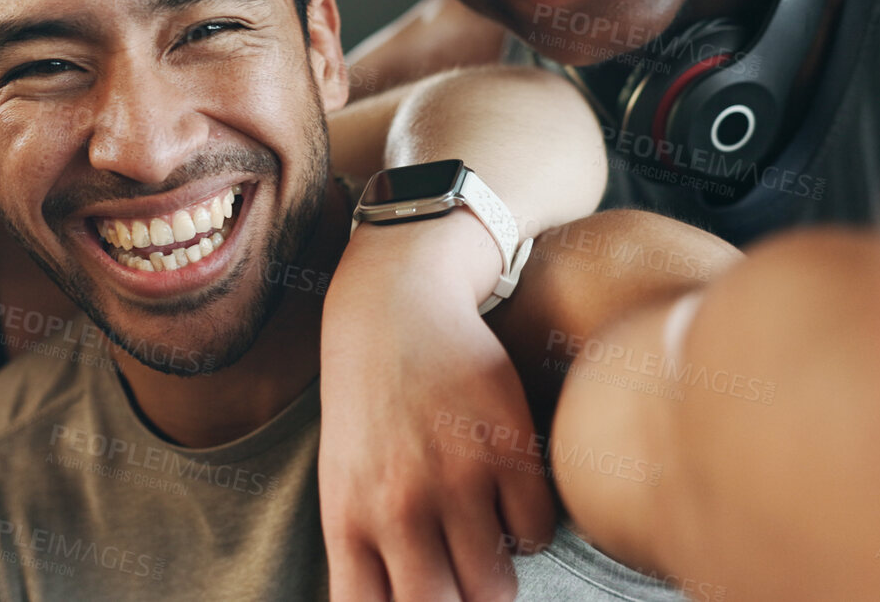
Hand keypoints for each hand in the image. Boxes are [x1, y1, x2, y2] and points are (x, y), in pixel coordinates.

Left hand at [320, 217, 555, 601]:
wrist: (394, 306)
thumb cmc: (367, 403)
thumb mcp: (343, 478)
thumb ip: (365, 549)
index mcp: (347, 518)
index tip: (419, 597)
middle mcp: (398, 506)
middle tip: (457, 575)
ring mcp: (457, 477)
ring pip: (495, 586)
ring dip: (494, 572)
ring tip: (482, 536)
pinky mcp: (509, 449)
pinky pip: (536, 533)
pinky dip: (528, 528)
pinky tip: (508, 495)